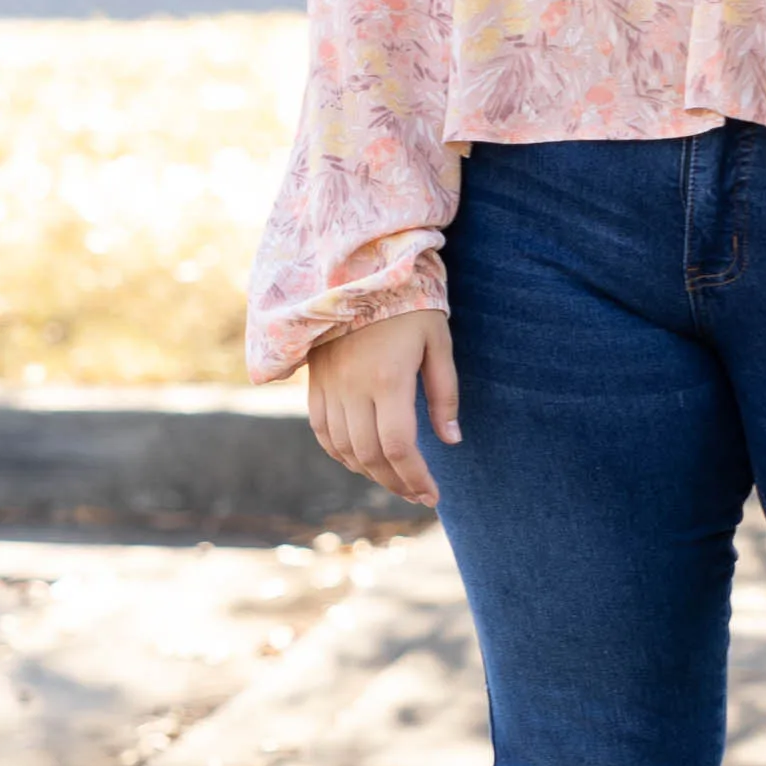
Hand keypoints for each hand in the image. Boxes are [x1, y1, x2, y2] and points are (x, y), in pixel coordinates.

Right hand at [307, 310, 459, 504]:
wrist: (354, 271)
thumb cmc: (408, 303)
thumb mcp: (437, 341)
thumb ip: (445, 393)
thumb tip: (451, 441)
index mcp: (388, 379)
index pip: (399, 446)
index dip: (415, 478)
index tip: (433, 495)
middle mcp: (352, 387)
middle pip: (370, 455)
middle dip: (396, 483)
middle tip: (418, 494)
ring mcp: (329, 386)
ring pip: (343, 449)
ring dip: (370, 473)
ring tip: (396, 481)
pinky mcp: (314, 382)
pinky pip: (322, 431)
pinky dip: (340, 454)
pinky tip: (361, 461)